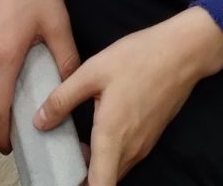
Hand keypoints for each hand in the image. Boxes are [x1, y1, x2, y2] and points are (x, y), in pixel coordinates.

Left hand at [34, 7, 222, 184]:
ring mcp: (144, 144)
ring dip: (96, 166)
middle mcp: (130, 150)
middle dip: (82, 178)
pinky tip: (100, 128)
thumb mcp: (94, 70)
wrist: (184, 51)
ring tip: (76, 143)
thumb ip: (63, 98)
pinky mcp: (152, 135)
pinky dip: (110, 154)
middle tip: (62, 159)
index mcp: (112, 138)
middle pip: (104, 181)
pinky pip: (127, 156)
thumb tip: (39, 122)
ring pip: (115, 169)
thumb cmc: (139, 58)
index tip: (62, 178)